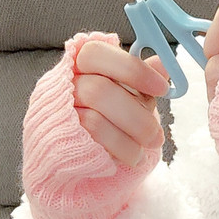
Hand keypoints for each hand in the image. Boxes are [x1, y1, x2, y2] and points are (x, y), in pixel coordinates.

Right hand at [20, 31, 169, 218]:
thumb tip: (163, 64)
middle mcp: (60, 87)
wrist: (74, 165)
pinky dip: (119, 151)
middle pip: (98, 91)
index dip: (132, 69)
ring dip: (130, 137)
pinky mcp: (55, 143)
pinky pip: (90, 145)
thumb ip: (139, 81)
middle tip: (158, 136)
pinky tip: (131, 157)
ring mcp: (55, 116)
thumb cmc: (105, 122)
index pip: (96, 53)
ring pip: (94, 120)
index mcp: (76, 66)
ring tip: (147, 148)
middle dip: (136, 115)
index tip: (162, 89)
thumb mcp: (126, 97)